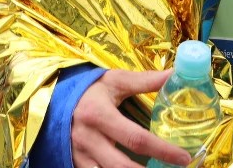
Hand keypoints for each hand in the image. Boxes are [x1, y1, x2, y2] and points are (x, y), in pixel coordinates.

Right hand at [72, 70, 192, 167]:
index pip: (136, 139)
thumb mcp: (113, 81)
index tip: (184, 158)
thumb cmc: (85, 89)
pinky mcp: (73, 164)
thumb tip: (173, 74)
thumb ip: (144, 81)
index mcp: (99, 115)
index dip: (162, 151)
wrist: (49, 98)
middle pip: (122, 167)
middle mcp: (88, 139)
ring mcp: (78, 155)